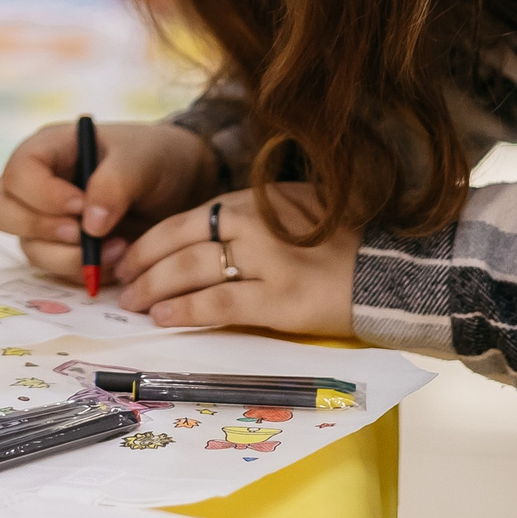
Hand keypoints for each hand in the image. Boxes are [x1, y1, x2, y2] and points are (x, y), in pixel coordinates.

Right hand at [0, 118, 219, 284]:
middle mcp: (37, 184)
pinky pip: (55, 270)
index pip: (18, 171)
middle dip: (39, 228)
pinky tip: (118, 259)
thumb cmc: (156, 159)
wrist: (181, 187)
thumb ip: (115, 184)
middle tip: (81, 234)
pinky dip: (84, 271)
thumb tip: (89, 224)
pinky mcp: (62, 248)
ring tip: (118, 248)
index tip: (80, 207)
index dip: (42, 195)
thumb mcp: (142, 161)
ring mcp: (45, 219)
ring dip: (70, 257)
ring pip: (28, 247)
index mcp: (49, 148)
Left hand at [116, 183, 358, 337]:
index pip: (187, 219)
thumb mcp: (294, 210)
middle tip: (121, 284)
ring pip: (191, 269)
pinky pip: (219, 303)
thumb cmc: (344, 242)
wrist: (395, 271)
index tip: (130, 258)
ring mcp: (267, 262)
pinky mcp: (280, 300)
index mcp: (256, 201)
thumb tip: (201, 237)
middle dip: (142, 264)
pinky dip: (185, 309)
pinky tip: (164, 316)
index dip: (152, 240)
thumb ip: (252, 216)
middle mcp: (256, 225)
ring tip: (134, 302)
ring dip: (154, 286)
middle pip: (180, 241)